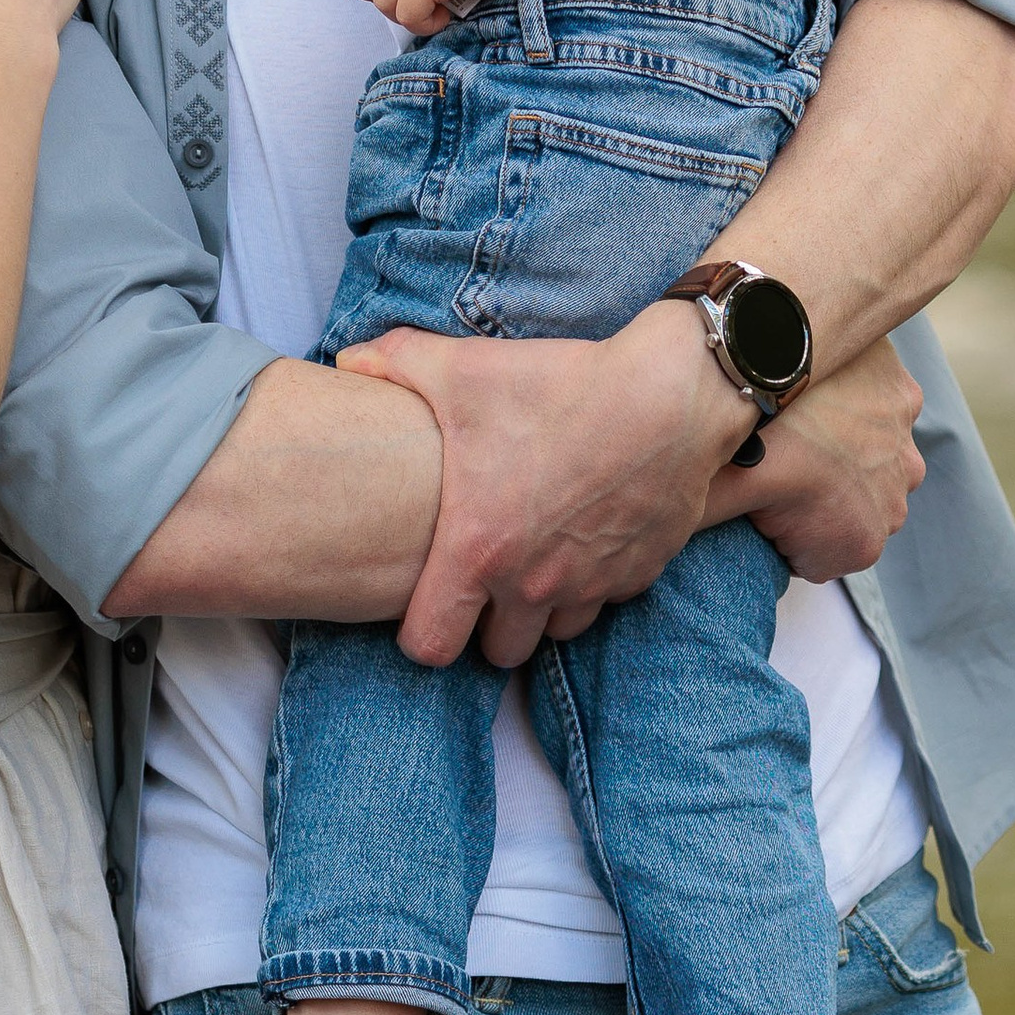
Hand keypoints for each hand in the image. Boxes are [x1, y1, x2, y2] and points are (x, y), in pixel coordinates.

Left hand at [335, 302, 753, 666]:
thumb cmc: (558, 385)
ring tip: (531, 557)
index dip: (419, 630)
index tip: (423, 600)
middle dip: (484, 626)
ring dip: (539, 608)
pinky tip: (583, 535)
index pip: (429, 646)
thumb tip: (346, 362)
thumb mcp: (461, 369)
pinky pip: (605, 601)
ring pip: (554, 633)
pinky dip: (591, 583)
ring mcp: (591, 584)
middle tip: (480, 578)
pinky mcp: (639, 574)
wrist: (668, 393)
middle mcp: (532, 584)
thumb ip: (392, 364)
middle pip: (497, 652)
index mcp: (478, 551)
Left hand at [702, 340, 923, 579]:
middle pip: (837, 514)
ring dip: (836, 454)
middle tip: (771, 457)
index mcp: (856, 546)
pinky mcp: (908, 405)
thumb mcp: (716, 494)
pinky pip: (876, 419)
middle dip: (807, 495)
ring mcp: (905, 455)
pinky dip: (854, 412)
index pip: (806, 555)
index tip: (754, 492)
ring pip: (861, 468)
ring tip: (795, 426)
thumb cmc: (756, 430)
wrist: (791, 351)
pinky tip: (819, 398)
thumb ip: (698, 532)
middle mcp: (894, 509)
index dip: (772, 524)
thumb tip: (663, 554)